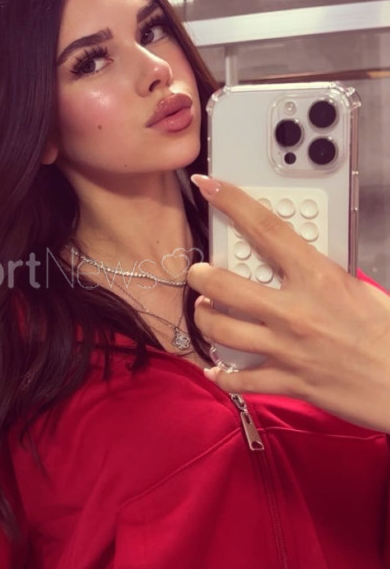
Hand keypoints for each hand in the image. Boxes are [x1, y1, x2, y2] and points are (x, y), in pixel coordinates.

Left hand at [186, 174, 389, 433]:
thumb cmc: (387, 333)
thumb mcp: (358, 288)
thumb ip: (321, 273)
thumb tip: (293, 261)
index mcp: (318, 277)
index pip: (265, 230)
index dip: (231, 203)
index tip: (209, 186)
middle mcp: (295, 311)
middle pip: (224, 285)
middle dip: (201, 276)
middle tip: (198, 272)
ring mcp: (287, 349)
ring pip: (220, 330)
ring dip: (204, 319)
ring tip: (205, 312)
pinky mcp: (287, 382)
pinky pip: (239, 380)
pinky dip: (223, 375)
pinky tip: (216, 368)